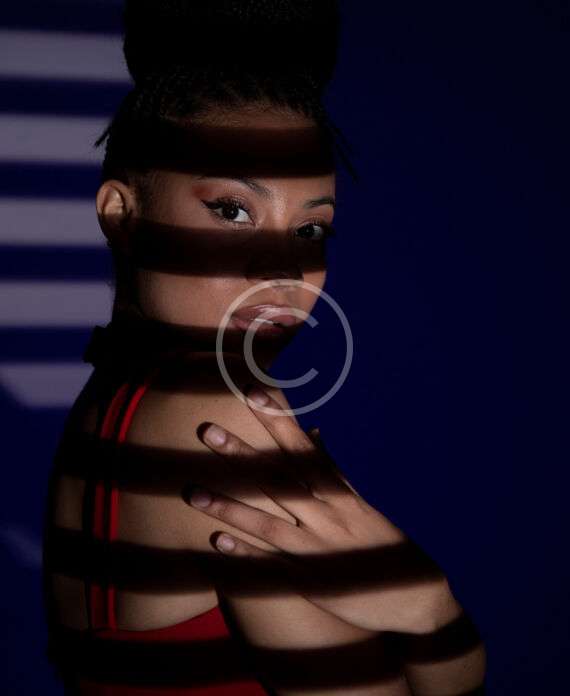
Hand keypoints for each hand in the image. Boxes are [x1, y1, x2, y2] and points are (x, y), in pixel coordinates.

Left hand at [185, 384, 461, 634]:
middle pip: (277, 478)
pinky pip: (271, 565)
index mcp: (341, 492)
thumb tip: (315, 435)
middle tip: (208, 431)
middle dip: (242, 454)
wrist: (417, 597)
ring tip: (192, 492)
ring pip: (266, 523)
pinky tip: (216, 541)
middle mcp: (326, 515)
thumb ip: (334, 471)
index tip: (254, 392)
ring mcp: (316, 548)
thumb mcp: (363, 502)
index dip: (279, 420)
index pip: (304, 447)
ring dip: (229, 507)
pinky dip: (245, 554)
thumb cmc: (385, 541)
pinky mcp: (310, 580)